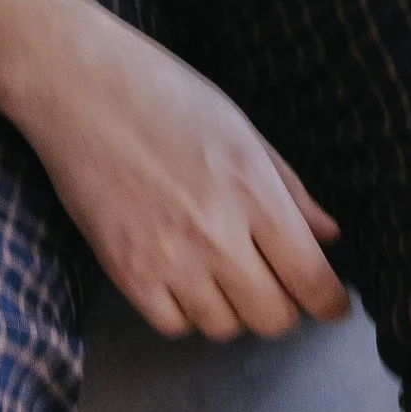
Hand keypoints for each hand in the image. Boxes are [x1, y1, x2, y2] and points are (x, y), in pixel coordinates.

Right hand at [21, 2, 348, 342]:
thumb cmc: (164, 92)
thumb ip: (288, 188)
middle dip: (284, 307)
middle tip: (276, 284)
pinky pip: (174, 325)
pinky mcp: (125, 272)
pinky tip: (183, 275)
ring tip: (222, 270)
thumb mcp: (239, 127)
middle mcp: (216, 231)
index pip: (309, 277)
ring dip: (233, 308)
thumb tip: (329, 236)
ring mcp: (168, 257)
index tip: (333, 307)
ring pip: (223, 328)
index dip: (329, 303)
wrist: (77, 83)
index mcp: (252, 187)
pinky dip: (186, 311)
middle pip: (272, 317)